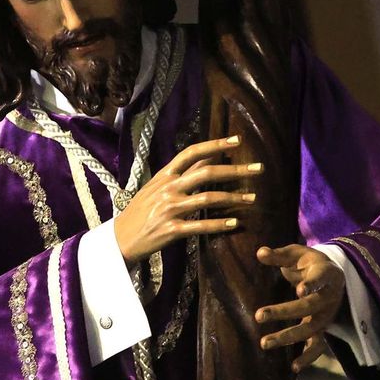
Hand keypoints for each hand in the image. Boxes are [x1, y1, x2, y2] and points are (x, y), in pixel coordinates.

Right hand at [113, 135, 260, 263]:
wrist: (120, 239)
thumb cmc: (141, 212)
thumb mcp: (156, 187)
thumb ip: (182, 173)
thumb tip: (207, 158)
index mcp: (164, 175)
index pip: (192, 153)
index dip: (215, 144)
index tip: (237, 140)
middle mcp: (168, 188)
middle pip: (206, 173)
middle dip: (236, 170)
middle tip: (258, 168)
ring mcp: (169, 209)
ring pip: (208, 198)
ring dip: (234, 198)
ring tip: (252, 199)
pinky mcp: (172, 230)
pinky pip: (201, 225)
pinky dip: (220, 224)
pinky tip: (235, 223)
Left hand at [254, 244, 345, 371]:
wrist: (331, 275)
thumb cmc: (309, 263)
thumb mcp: (296, 253)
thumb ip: (279, 255)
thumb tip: (260, 253)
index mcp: (325, 273)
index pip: (320, 279)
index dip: (311, 284)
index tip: (299, 289)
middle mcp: (329, 296)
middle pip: (310, 306)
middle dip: (285, 312)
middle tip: (258, 315)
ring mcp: (327, 315)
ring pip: (311, 329)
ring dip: (289, 337)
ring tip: (265, 343)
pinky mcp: (323, 328)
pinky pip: (319, 345)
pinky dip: (308, 357)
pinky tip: (293, 368)